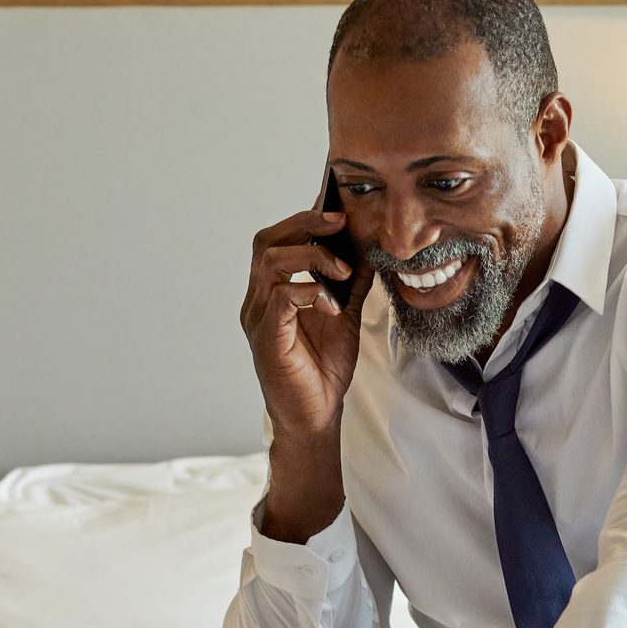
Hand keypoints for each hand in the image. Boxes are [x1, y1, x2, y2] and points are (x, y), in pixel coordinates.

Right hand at [240, 206, 369, 445]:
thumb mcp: (344, 317)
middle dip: (304, 224)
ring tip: (341, 270)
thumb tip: (368, 251)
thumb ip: (350, 284)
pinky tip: (330, 302)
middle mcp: (258, 300)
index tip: (338, 211)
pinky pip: (280, 298)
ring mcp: (259, 318)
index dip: (303, 219)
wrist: (316, 416)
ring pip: (271, 263)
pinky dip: (308, 291)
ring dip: (312, 257)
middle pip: (266, 242)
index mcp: (272, 291)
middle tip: (340, 222)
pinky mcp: (267, 339)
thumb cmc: (323, 369)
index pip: (277, 240)